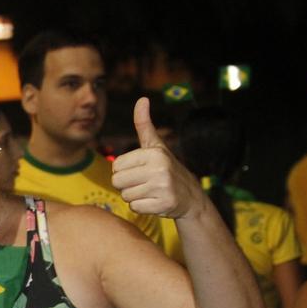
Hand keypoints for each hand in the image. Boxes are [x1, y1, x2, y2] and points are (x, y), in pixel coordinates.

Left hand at [111, 98, 205, 219]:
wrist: (190, 196)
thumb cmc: (166, 168)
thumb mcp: (156, 145)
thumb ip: (145, 124)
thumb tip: (142, 99)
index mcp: (153, 153)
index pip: (116, 166)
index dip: (124, 171)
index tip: (140, 170)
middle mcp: (159, 168)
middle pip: (117, 182)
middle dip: (127, 185)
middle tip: (144, 183)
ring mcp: (162, 187)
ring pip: (125, 196)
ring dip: (134, 196)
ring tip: (150, 191)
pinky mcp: (163, 204)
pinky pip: (135, 208)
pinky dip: (142, 207)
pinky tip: (154, 201)